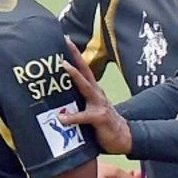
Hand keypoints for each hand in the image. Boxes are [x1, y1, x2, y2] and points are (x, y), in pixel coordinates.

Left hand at [59, 38, 132, 154]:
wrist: (122, 137)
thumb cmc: (101, 123)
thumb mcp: (88, 109)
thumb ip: (75, 103)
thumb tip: (54, 100)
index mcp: (93, 90)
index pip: (83, 69)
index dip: (74, 55)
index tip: (65, 40)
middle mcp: (96, 93)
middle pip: (85, 70)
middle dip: (75, 56)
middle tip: (66, 42)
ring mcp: (99, 104)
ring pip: (86, 87)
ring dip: (75, 76)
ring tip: (64, 66)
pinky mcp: (99, 118)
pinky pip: (84, 116)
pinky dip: (72, 117)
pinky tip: (61, 118)